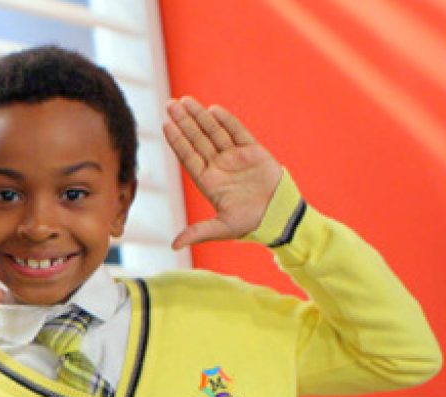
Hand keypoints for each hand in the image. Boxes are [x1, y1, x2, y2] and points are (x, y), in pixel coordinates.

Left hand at [163, 97, 282, 249]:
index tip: (165, 124)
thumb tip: (173, 246)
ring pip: (214, 132)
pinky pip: (238, 132)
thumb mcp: (222, 228)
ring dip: (200, 117)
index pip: (188, 156)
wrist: (280, 217)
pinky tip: (213, 110)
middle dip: (184, 122)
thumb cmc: (250, 224)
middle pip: (197, 139)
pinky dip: (227, 121)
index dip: (177, 140)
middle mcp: (219, 166)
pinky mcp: (254, 152)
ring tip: (185, 101)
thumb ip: (198, 232)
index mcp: (208, 181)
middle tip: (170, 104)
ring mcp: (235, 157)